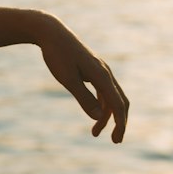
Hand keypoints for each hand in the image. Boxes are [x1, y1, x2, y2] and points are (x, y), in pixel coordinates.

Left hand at [35, 15, 128, 142]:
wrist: (52, 32)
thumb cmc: (58, 55)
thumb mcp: (68, 79)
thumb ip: (84, 98)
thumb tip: (98, 117)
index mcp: (101, 75)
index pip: (117, 104)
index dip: (120, 123)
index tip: (116, 140)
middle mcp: (105, 72)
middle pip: (120, 101)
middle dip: (119, 121)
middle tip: (114, 141)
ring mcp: (100, 70)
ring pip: (111, 96)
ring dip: (107, 115)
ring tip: (94, 132)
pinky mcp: (93, 69)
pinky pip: (103, 90)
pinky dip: (102, 104)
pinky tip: (93, 113)